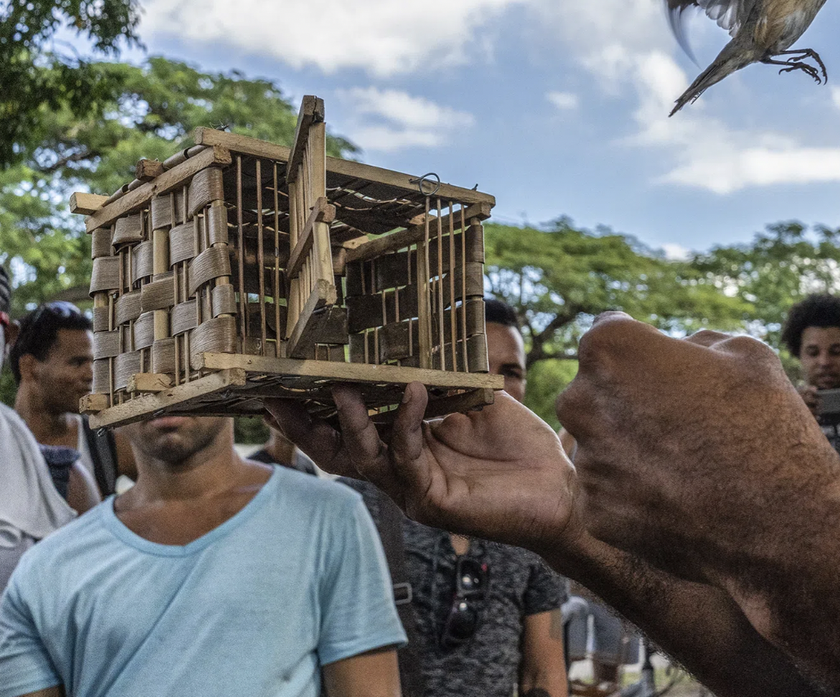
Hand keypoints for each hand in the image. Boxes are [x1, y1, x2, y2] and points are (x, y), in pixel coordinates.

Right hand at [266, 384, 581, 554]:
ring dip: (350, 420)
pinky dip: (407, 421)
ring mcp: (413, 490)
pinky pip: (409, 456)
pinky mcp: (434, 502)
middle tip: (275, 393)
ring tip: (341, 386)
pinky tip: (412, 391)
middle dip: (302, 425)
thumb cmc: (520, 448)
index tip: (279, 381)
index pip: (345, 429)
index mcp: (404, 447)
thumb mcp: (473, 400)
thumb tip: (413, 337)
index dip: (311, 410)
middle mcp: (400, 471)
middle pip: (335, 451)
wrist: (564, 492)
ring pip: (364, 456)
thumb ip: (441, 377)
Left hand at [558, 315, 839, 584]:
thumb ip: (695, 342)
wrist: (784, 526)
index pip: (611, 334)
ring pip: (604, 444)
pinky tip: (684, 499)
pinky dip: (639, 494)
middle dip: (630, 400)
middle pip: (598, 391)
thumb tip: (683, 352)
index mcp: (612, 349)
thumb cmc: (767, 427)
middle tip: (685, 421)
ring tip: (692, 464)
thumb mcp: (745, 352)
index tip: (677, 374)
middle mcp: (582, 401)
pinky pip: (613, 492)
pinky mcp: (597, 514)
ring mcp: (587, 462)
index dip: (646, 351)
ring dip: (634, 448)